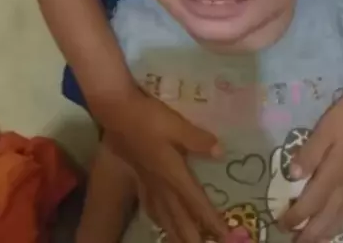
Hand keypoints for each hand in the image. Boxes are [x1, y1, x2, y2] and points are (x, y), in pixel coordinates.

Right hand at [103, 86, 226, 242]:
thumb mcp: (177, 125)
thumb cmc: (149, 118)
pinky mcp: (138, 177)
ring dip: (176, 233)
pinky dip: (159, 218)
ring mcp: (148, 183)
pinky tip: (160, 221)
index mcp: (173, 174)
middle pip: (180, 218)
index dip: (211, 221)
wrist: (118, 112)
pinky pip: (150, 206)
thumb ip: (198, 140)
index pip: (196, 203)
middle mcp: (161, 185)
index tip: (225, 236)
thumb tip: (220, 152)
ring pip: (165, 216)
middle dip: (194, 236)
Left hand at [279, 85, 342, 241]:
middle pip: (328, 216)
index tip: (281, 225)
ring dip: (331, 229)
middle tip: (297, 242)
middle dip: (311, 232)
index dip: (295, 216)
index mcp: (333, 173)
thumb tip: (292, 175)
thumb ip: (308, 153)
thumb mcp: (324, 129)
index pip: (310, 202)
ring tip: (320, 239)